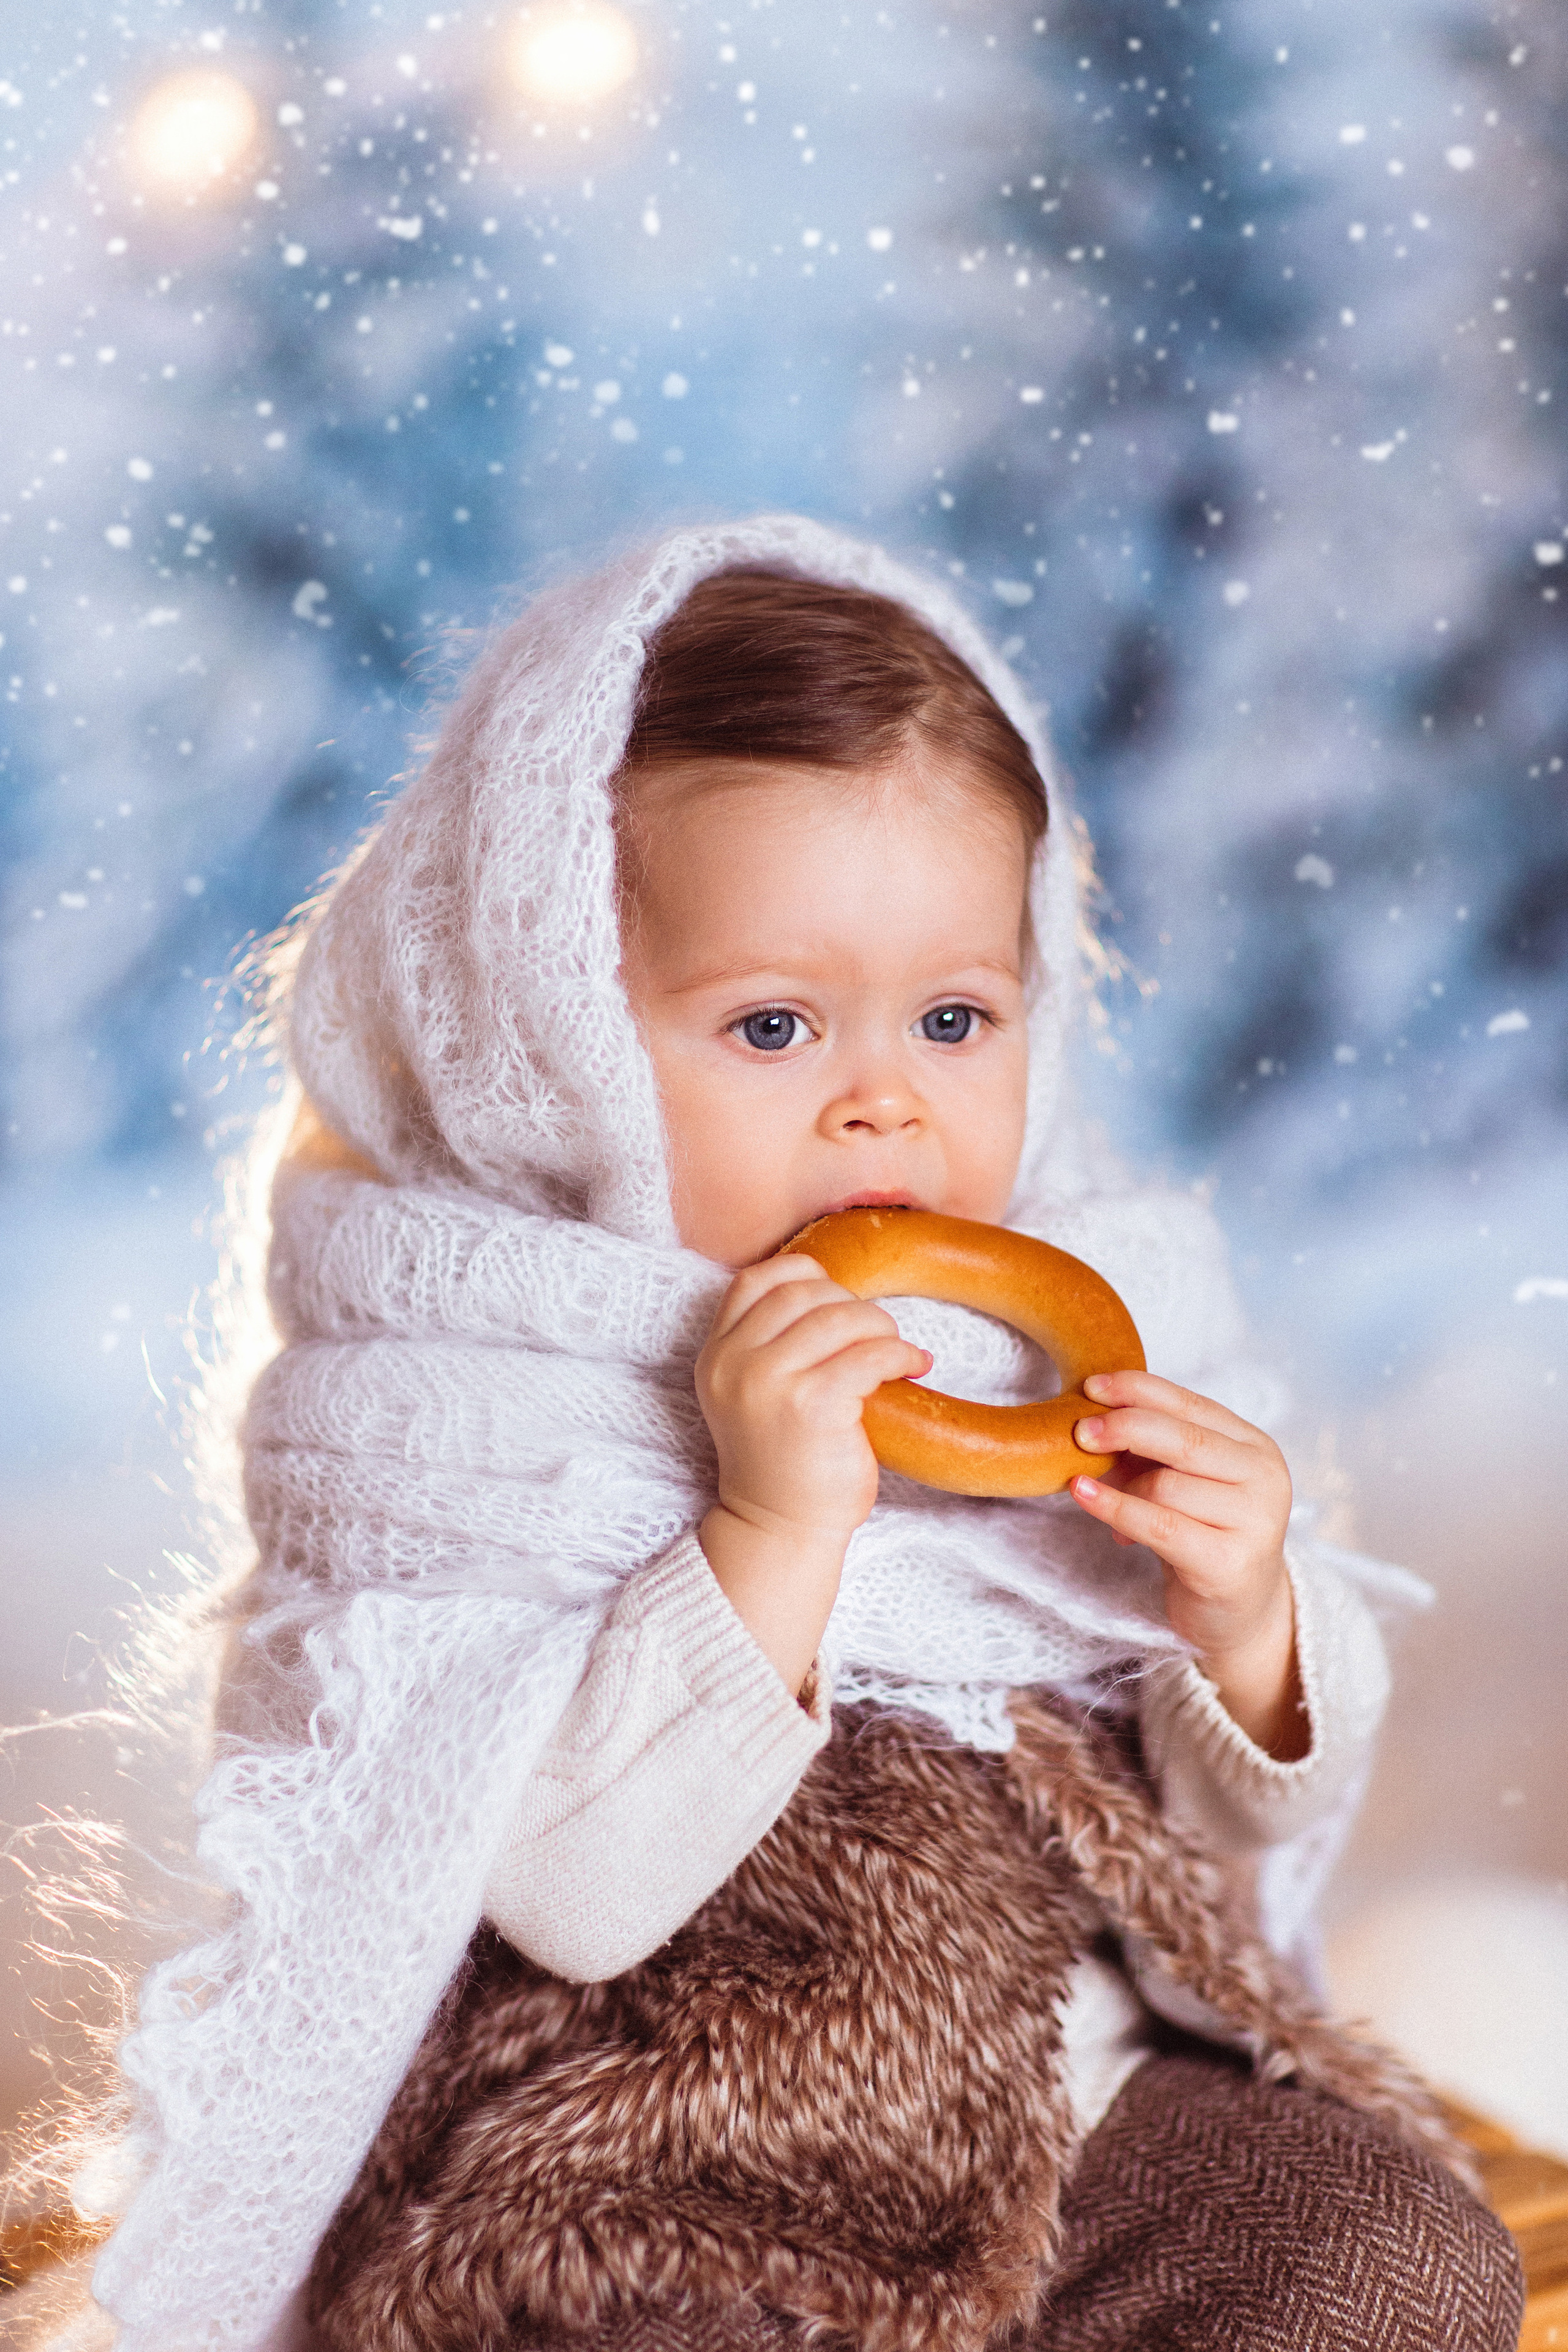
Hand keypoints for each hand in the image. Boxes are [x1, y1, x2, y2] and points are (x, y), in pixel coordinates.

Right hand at [695, 1254, 931, 1695]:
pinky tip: (911, 1366)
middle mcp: (733, 1363)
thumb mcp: (756, 1393)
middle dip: (851, 1305)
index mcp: (716, 1355)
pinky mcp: (811, 1405)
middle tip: (877, 1335)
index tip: (839, 1301)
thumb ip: (774, 1344)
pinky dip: (899, 1352)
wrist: (780, 1530)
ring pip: (839, 1316)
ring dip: (880, 1326)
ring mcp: (768, 1382)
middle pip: (802, 1291)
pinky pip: (868, 1353)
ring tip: (896, 1350)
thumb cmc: (783, 1462)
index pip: (755, 1279)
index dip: (804, 1276)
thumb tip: (839, 1293)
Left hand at [1068, 1370, 1305, 1759]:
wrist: (1240, 1614)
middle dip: (1123, 1427)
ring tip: (1100, 1496)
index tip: (1091, 1385)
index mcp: (1255, 1447)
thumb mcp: (1186, 1484)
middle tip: (1078, 1431)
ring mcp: (1254, 1522)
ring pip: (1166, 1484)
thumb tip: (1093, 1417)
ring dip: (1120, 1487)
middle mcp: (1264, 1479)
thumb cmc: (1204, 1536)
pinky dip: (1113, 1507)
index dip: (1138, 1389)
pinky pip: (1158, 1525)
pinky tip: (1082, 1494)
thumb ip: (1155, 1450)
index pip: (1191, 1404)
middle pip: (1181, 1438)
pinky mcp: (1229, 1563)